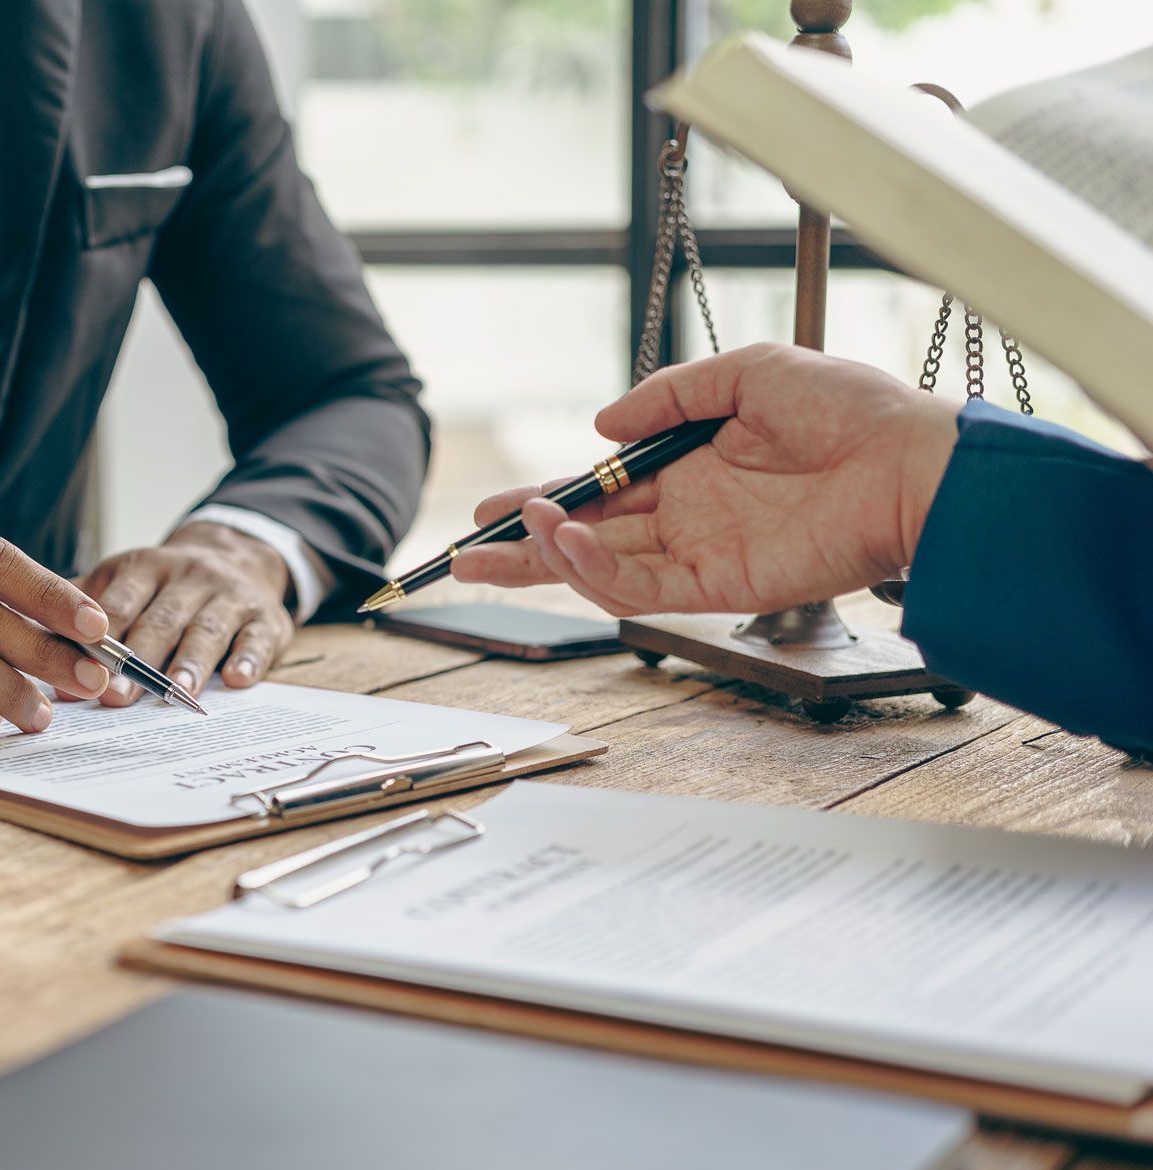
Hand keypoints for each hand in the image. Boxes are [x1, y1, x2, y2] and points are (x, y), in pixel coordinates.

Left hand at [79, 522, 294, 704]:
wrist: (238, 553)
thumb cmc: (164, 585)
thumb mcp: (122, 582)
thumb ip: (80, 615)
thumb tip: (29, 651)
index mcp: (144, 569)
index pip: (118, 604)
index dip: (99, 639)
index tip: (80, 672)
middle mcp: (187, 577)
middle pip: (161, 619)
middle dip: (139, 659)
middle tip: (117, 697)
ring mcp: (228, 595)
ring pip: (207, 628)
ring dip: (192, 662)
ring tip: (178, 693)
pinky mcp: (265, 617)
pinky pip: (258, 638)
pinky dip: (249, 658)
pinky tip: (238, 680)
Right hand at [451, 343, 961, 615]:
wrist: (914, 459)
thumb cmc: (851, 409)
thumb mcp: (747, 371)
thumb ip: (668, 397)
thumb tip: (599, 429)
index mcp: (688, 470)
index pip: (597, 493)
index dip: (542, 502)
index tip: (491, 510)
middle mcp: (688, 517)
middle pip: (584, 540)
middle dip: (520, 548)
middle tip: (464, 554)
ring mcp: (702, 554)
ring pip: (601, 570)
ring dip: (547, 556)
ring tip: (505, 537)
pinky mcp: (723, 586)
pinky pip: (642, 588)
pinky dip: (594, 573)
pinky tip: (564, 543)